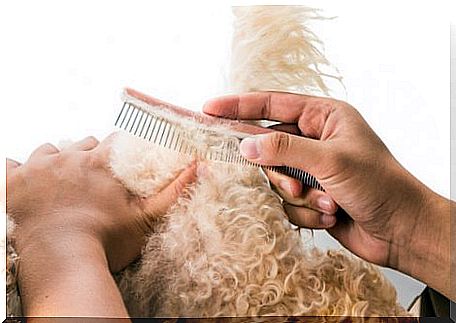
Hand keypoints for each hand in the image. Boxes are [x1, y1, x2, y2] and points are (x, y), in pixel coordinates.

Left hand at [7, 133, 196, 271]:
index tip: (115, 162)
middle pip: (80, 144)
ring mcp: (37, 169)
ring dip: (55, 162)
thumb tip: (200, 167)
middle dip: (86, 157)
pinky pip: (10, 166)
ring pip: (47, 151)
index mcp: (100, 162)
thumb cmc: (106, 242)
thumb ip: (175, 190)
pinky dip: (18, 172)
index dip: (116, 150)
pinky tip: (27, 184)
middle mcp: (67, 158)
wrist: (64, 264)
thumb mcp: (147, 217)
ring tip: (60, 181)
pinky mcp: (13, 184)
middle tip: (89, 179)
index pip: (112, 141)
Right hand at [203, 92, 450, 288]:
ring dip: (299, 196)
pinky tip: (331, 215)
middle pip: (268, 147)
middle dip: (279, 172)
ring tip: (326, 202)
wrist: (401, 230)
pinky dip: (306, 212)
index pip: (272, 104)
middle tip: (296, 184)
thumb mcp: (331, 160)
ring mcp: (310, 169)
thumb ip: (285, 149)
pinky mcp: (308, 196)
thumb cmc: (380, 185)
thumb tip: (245, 146)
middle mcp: (314, 140)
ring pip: (275, 179)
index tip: (210, 109)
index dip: (239, 106)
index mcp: (324, 117)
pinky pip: (286, 202)